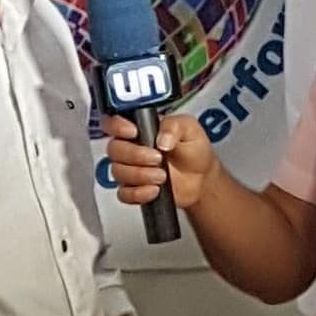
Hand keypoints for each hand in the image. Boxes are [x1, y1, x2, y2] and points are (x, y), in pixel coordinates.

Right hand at [102, 113, 217, 208]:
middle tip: (158, 158)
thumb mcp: (190, 129)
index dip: (117, 127)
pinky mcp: (134, 189)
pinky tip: (155, 190)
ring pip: (118, 172)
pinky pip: (124, 193)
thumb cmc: (194, 150)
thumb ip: (174, 127)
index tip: (133, 133)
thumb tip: (161, 139)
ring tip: (162, 175)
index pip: (114, 122)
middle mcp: (131, 147)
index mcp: (140, 128)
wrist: (202, 178)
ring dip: (140, 175)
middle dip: (135, 155)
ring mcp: (130, 169)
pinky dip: (139, 193)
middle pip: (114, 149)